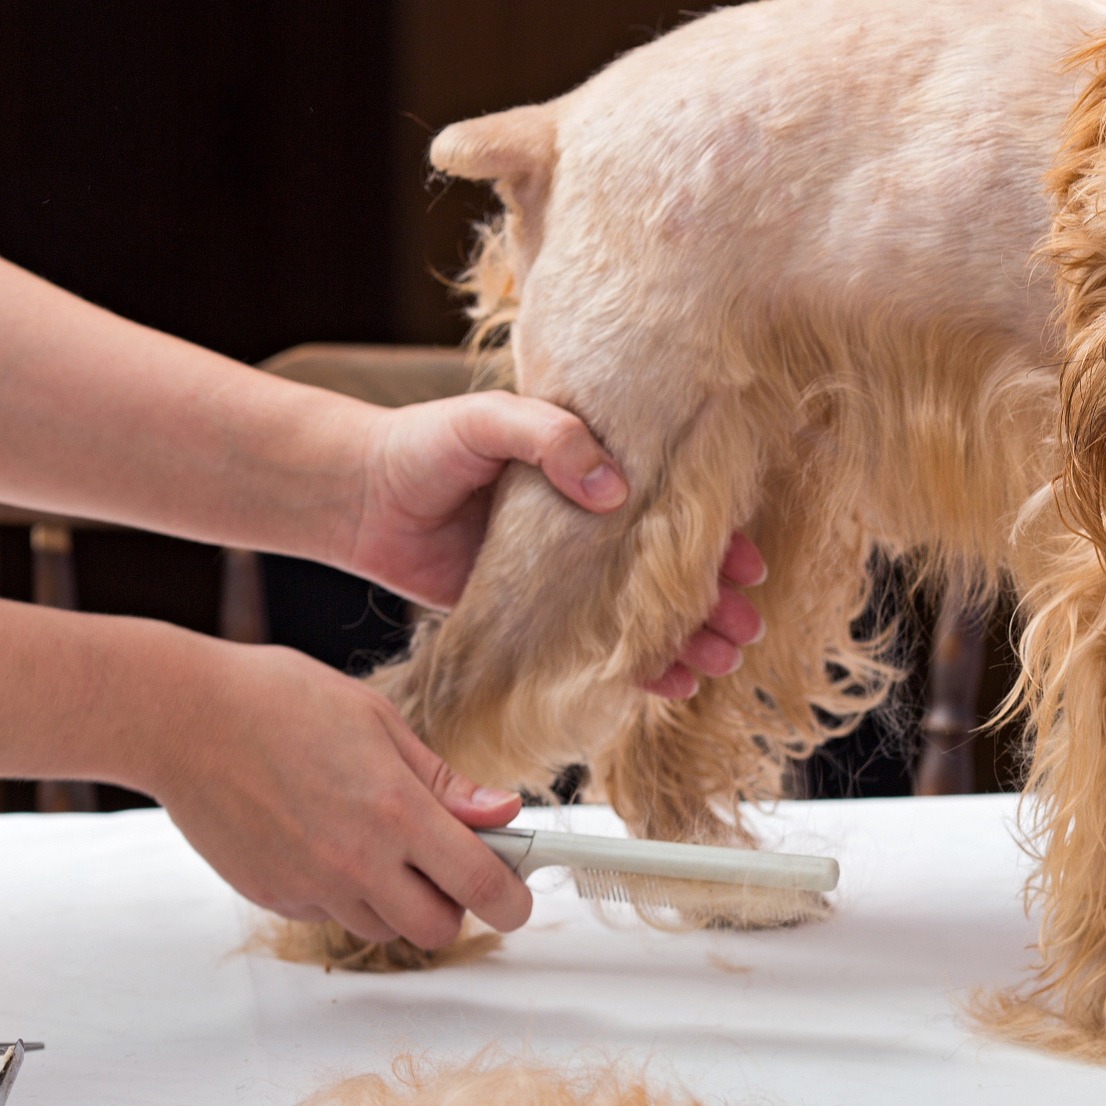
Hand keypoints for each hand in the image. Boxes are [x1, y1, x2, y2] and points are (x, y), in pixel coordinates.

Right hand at [149, 639, 529, 949]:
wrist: (180, 718)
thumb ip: (443, 781)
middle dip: (454, 905)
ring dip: (397, 901)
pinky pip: (329, 914)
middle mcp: (356, 860)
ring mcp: (311, 885)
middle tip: (446, 863)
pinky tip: (324, 839)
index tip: (518, 897)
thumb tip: (502, 811)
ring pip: (382, 928)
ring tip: (376, 841)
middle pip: (436, 929)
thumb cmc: (279, 701)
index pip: (480, 883)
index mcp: (396, 811)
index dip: (511, 899)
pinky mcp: (272, 896)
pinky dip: (343, 892)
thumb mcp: (378, 722)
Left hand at [344, 391, 764, 692]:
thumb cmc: (423, 444)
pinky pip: (590, 650)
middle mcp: (588, 529)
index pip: (674, 510)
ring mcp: (562, 579)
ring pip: (639, 618)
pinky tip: (664, 686)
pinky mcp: (530, 619)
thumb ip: (550, 438)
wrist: (357, 496)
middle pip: (668, 573)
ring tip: (716, 666)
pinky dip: (630, 671)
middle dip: (715, 604)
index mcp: (593, 474)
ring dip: (684, 642)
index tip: (748, 566)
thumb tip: (614, 486)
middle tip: (743, 632)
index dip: (719, 540)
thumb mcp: (491, 419)